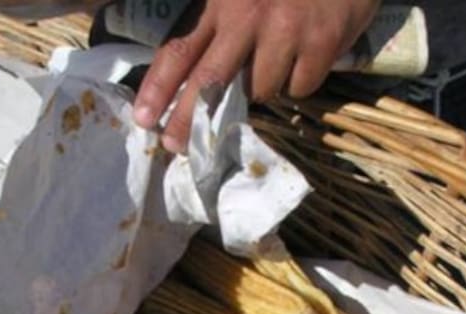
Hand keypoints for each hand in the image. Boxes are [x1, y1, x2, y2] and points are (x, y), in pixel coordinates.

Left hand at [133, 0, 380, 151]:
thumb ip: (215, 20)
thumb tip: (190, 75)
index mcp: (220, 0)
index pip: (180, 48)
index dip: (158, 86)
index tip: (143, 118)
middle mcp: (248, 14)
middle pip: (209, 81)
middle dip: (188, 120)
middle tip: (175, 146)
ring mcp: (286, 29)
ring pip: (259, 90)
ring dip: (261, 89)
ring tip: (273, 65)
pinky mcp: (322, 41)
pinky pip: (299, 87)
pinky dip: (299, 81)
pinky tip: (305, 57)